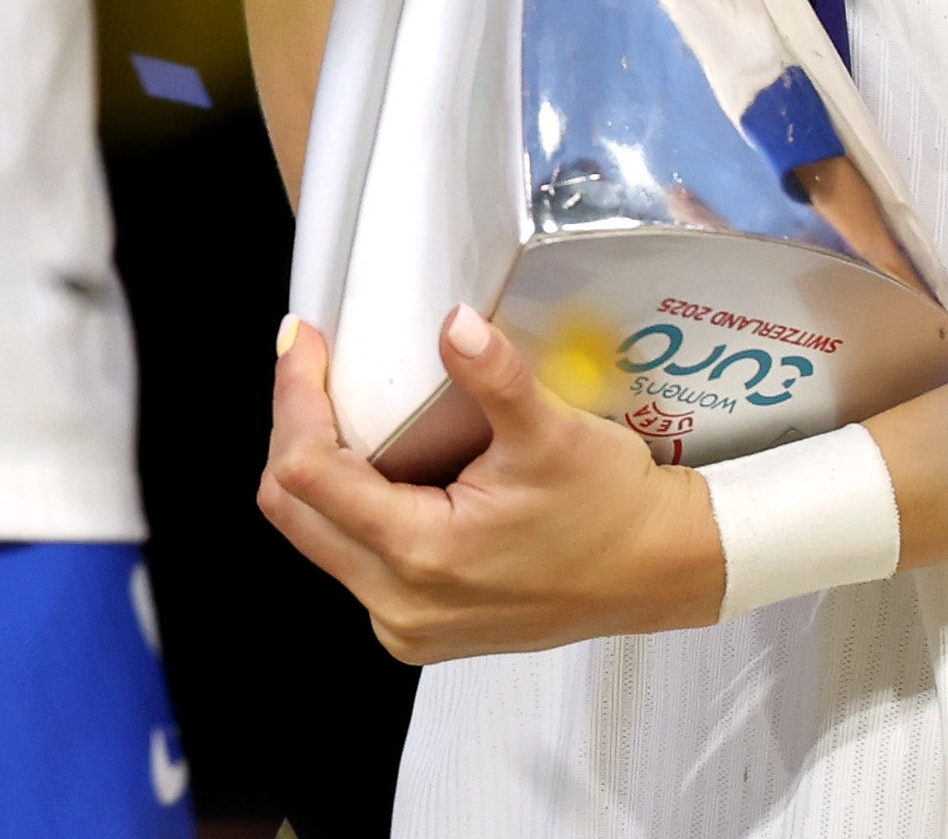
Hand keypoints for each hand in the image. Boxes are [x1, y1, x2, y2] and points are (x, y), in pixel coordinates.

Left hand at [258, 309, 726, 662]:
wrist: (655, 573)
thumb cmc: (610, 510)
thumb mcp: (553, 432)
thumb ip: (495, 376)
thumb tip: (453, 322)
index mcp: (422, 554)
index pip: (307, 474)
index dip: (293, 397)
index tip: (304, 342)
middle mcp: (398, 603)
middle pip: (292, 511)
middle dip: (293, 426)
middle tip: (311, 364)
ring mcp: (405, 623)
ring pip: (316, 538)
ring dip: (317, 468)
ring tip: (341, 403)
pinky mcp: (417, 626)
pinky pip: (352, 561)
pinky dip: (349, 506)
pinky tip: (380, 461)